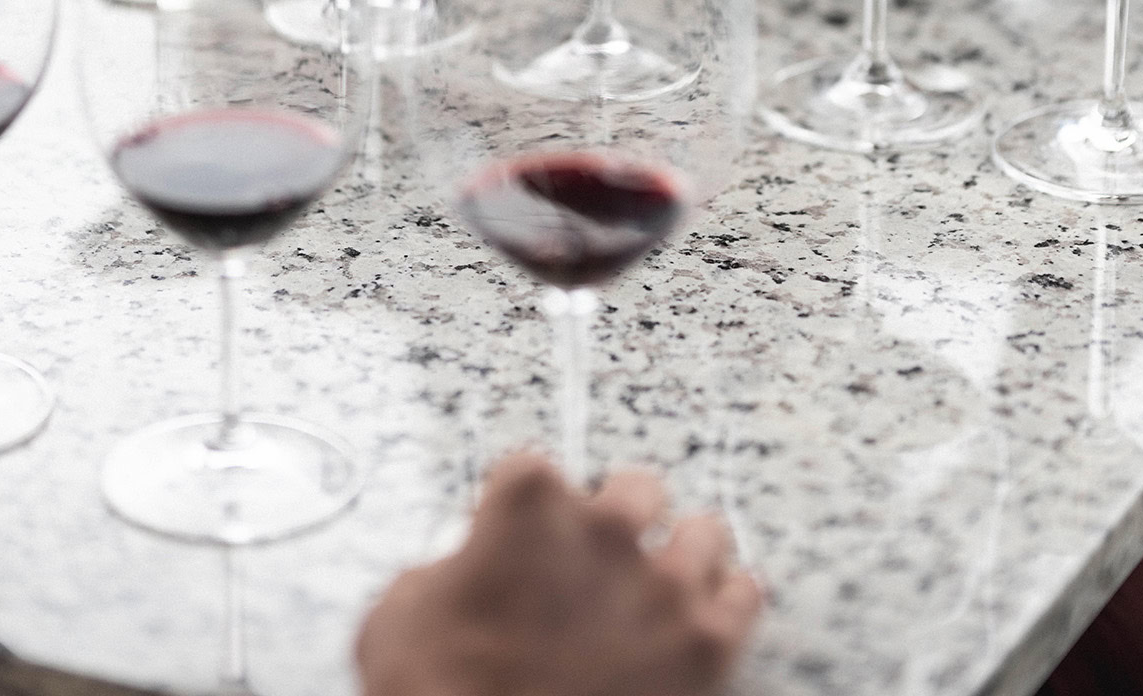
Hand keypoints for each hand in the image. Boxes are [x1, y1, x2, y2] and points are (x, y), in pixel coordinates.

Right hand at [356, 453, 761, 695]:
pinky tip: (711, 617)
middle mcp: (604, 526)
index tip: (515, 538)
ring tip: (669, 582)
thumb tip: (454, 578)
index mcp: (528, 502)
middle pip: (636, 487)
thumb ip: (440, 571)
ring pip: (704, 533)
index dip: (520, 509)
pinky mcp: (705, 646)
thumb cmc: (433, 693)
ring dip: (685, 555)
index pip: (531, 468)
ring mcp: (662, 584)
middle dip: (619, 519)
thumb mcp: (398, 613)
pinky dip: (729, 605)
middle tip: (603, 558)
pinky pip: (745, 597)